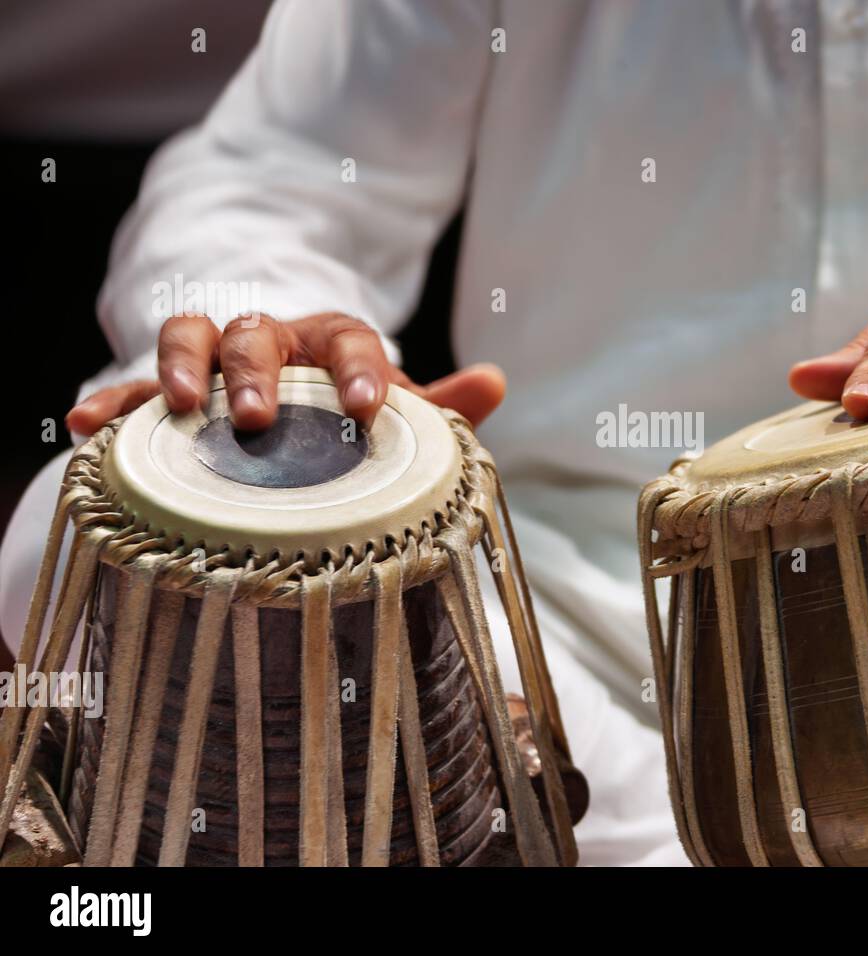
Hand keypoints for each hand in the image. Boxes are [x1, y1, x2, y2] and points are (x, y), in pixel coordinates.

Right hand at [66, 312, 505, 433]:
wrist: (290, 392)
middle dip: (257, 372)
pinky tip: (87, 425)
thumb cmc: (345, 408)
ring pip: (192, 334)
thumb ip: (438, 406)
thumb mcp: (393, 408)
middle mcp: (274, 337)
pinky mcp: (167, 382)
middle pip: (261, 335)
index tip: (366, 409)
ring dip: (183, 365)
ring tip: (178, 404)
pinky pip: (132, 382)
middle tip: (256, 417)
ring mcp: (216, 354)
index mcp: (334, 339)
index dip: (359, 370)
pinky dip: (110, 399)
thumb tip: (495, 382)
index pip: (350, 339)